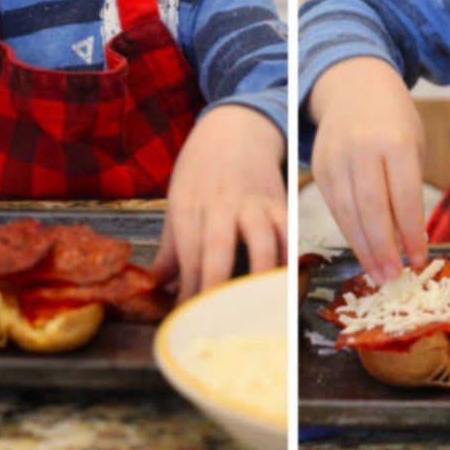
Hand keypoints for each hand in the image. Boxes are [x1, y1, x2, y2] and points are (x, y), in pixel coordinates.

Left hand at [152, 105, 286, 303]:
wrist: (235, 128)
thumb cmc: (201, 168)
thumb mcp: (176, 198)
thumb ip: (170, 244)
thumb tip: (158, 282)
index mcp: (188, 206)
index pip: (188, 254)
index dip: (189, 290)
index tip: (189, 318)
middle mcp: (220, 204)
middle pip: (218, 249)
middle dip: (217, 288)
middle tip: (218, 322)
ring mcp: (253, 202)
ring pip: (261, 240)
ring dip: (261, 275)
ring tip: (260, 307)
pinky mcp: (278, 201)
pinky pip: (289, 230)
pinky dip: (292, 255)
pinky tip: (291, 280)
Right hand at [309, 57, 427, 284]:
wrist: (353, 84)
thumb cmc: (393, 119)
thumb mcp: (413, 143)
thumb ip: (410, 186)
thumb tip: (410, 238)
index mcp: (395, 143)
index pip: (404, 199)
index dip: (412, 234)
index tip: (419, 259)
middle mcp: (363, 150)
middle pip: (372, 210)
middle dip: (384, 249)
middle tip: (395, 277)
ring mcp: (337, 159)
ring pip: (348, 213)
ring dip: (364, 248)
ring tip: (378, 273)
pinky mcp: (320, 167)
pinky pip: (334, 207)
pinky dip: (348, 232)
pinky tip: (361, 249)